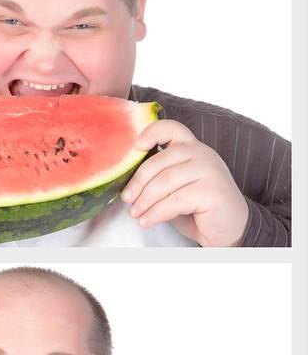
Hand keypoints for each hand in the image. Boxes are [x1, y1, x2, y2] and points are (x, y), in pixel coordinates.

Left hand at [122, 120, 249, 247]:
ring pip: (165, 182)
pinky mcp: (212, 191)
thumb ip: (159, 177)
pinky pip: (174, 201)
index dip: (151, 133)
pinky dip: (155, 213)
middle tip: (127, 199)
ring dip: (144, 200)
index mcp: (191, 148)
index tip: (136, 146)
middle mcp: (202, 154)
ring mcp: (210, 171)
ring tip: (135, 213)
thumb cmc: (196, 206)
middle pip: (160, 161)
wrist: (228, 225)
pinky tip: (147, 221)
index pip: (171, 129)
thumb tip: (127, 185)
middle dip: (138, 182)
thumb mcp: (175, 187)